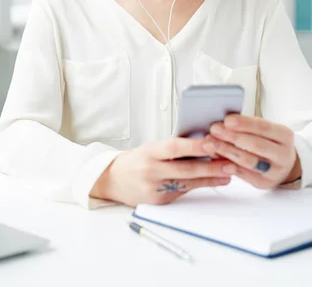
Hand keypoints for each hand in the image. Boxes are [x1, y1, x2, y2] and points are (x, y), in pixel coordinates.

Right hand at [90, 138, 234, 206]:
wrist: (114, 180)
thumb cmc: (137, 159)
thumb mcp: (151, 147)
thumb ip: (173, 147)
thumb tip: (202, 142)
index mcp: (149, 152)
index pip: (174, 148)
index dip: (194, 146)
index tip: (213, 143)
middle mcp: (151, 171)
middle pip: (185, 170)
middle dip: (211, 167)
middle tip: (230, 163)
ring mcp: (155, 189)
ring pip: (188, 183)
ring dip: (210, 178)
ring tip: (228, 173)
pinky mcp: (160, 202)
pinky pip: (183, 192)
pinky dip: (200, 185)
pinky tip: (214, 181)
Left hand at [206, 114, 300, 188]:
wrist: (282, 165)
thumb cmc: (267, 141)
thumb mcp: (264, 131)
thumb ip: (247, 126)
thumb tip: (222, 122)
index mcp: (284, 136)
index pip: (264, 128)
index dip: (244, 124)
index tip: (227, 120)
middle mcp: (283, 154)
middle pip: (256, 145)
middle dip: (232, 137)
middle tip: (214, 130)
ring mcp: (275, 171)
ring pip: (249, 161)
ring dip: (226, 151)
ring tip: (210, 144)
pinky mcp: (264, 183)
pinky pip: (244, 174)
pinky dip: (228, 165)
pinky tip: (215, 158)